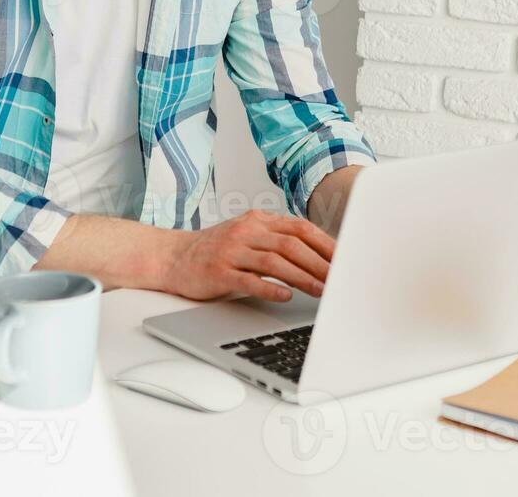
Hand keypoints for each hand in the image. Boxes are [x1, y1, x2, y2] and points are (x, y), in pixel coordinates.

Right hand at [162, 210, 335, 302]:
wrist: (173, 257)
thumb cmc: (216, 250)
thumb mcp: (247, 235)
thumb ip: (276, 239)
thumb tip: (318, 256)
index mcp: (256, 220)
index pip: (299, 228)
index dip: (324, 244)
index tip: (344, 259)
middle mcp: (245, 232)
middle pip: (290, 245)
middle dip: (319, 264)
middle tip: (338, 279)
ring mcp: (231, 251)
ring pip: (274, 262)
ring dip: (302, 277)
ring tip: (320, 291)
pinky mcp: (218, 272)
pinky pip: (249, 281)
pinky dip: (271, 289)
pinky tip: (286, 297)